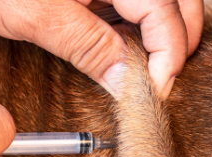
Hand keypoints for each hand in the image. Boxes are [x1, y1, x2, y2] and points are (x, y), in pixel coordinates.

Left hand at [0, 0, 202, 98]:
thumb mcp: (37, 17)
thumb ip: (87, 46)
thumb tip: (126, 82)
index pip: (165, 12)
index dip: (167, 56)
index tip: (155, 92)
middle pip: (174, 3)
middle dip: (173, 43)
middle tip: (154, 84)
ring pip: (154, 3)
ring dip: (154, 36)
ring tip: (137, 71)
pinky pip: (127, 1)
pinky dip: (130, 26)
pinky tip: (116, 48)